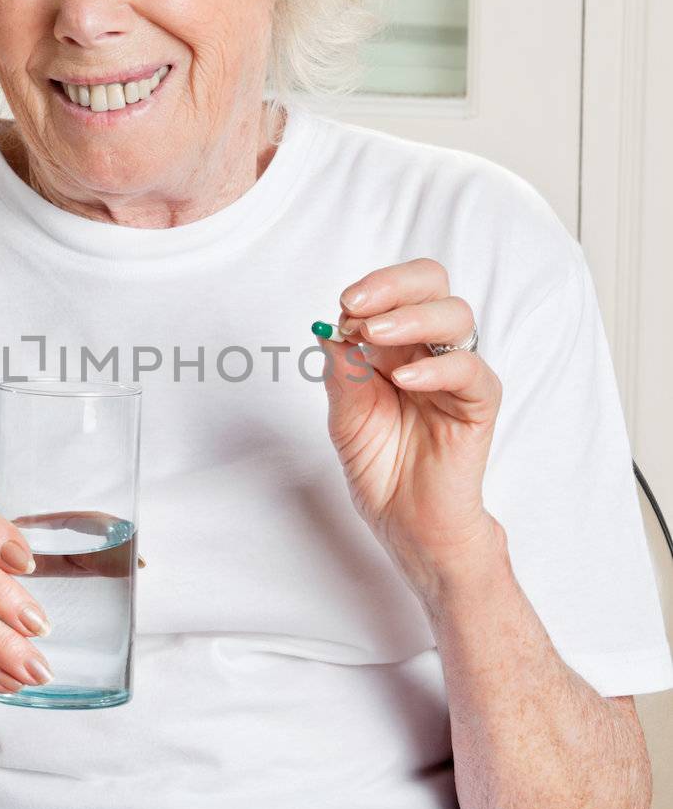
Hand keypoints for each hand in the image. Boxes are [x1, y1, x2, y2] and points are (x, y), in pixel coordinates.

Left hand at [316, 258, 503, 587]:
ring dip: (411, 316)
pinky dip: (436, 369)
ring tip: (374, 335)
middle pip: (432, 285)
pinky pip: (470, 372)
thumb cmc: (381, 468)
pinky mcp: (479, 404)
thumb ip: (342, 371)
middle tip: (355, 307)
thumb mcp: (346, 415)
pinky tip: (405, 380)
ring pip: (456, 316)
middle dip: (392, 285)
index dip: (370, 291)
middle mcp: (430, 350)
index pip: (396, 291)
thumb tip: (330, 328)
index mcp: (397, 345)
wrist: (407, 523)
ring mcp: (457, 375)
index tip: (341, 310)